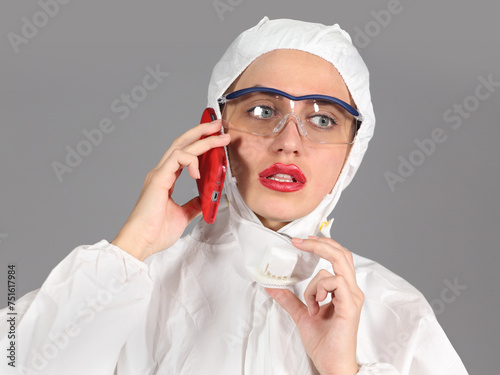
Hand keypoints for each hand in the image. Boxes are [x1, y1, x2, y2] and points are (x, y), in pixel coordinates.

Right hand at [111, 120, 229, 260]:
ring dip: (203, 139)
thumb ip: (193, 204)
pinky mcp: (158, 179)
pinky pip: (177, 158)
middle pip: (182, 142)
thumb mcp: (183, 215)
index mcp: (166, 179)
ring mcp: (159, 174)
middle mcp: (161, 172)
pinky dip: (191, 160)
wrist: (141, 242)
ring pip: (182, 147)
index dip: (199, 143)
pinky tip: (199, 172)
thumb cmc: (155, 231)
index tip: (216, 138)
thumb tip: (206, 198)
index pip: (183, 153)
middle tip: (219, 125)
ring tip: (220, 138)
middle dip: (201, 131)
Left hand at [266, 236, 363, 374]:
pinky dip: (319, 290)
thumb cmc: (324, 343)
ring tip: (311, 303)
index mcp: (344, 290)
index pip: (339, 257)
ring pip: (336, 266)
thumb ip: (290, 299)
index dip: (323, 245)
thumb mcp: (301, 315)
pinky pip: (336, 282)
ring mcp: (353, 297)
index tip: (303, 241)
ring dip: (314, 282)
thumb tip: (272, 286)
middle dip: (321, 244)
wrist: (331, 364)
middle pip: (343, 254)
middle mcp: (351, 290)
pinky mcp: (350, 305)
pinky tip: (316, 307)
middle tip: (301, 242)